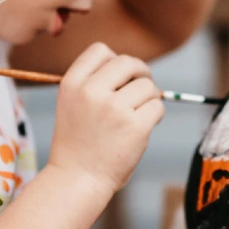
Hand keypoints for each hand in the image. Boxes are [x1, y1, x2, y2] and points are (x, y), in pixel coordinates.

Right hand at [47, 42, 163, 191]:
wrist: (77, 179)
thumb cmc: (78, 142)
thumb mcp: (72, 103)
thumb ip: (94, 81)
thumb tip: (133, 66)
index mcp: (72, 83)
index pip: (100, 50)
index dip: (115, 60)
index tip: (120, 76)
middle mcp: (91, 92)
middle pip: (128, 62)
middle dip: (141, 72)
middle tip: (142, 88)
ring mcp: (114, 109)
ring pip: (147, 86)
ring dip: (148, 99)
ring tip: (136, 116)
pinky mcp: (135, 126)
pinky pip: (157, 107)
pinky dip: (154, 116)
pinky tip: (142, 127)